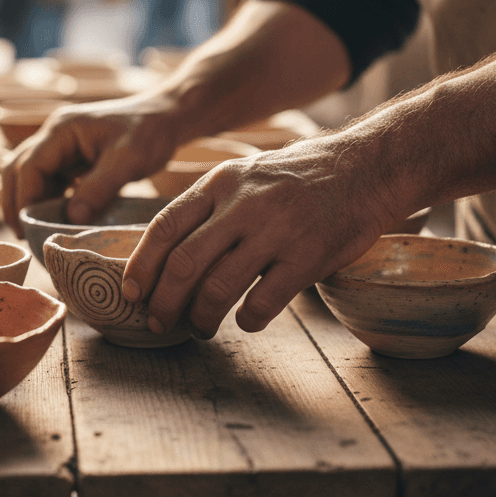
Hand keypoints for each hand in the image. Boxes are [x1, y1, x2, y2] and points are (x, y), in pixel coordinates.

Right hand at [1, 93, 183, 235]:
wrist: (168, 118)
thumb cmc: (151, 132)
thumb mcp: (129, 161)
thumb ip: (100, 187)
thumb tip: (71, 217)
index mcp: (62, 130)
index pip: (28, 166)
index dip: (25, 199)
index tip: (30, 228)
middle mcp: (55, 135)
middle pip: (17, 169)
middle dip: (15, 202)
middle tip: (23, 235)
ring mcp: (62, 145)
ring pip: (28, 174)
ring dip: (27, 201)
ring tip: (33, 232)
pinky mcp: (72, 156)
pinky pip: (48, 179)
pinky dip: (45, 199)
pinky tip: (54, 220)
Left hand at [121, 134, 404, 337]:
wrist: (365, 168)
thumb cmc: (294, 180)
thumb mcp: (243, 176)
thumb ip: (207, 209)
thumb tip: (162, 258)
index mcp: (220, 182)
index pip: (165, 226)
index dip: (141, 264)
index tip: (130, 293)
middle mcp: (243, 204)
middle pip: (184, 263)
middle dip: (163, 302)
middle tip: (158, 323)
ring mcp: (276, 231)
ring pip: (219, 288)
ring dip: (201, 318)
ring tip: (201, 328)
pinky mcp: (307, 257)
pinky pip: (263, 303)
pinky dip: (247, 321)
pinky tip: (246, 321)